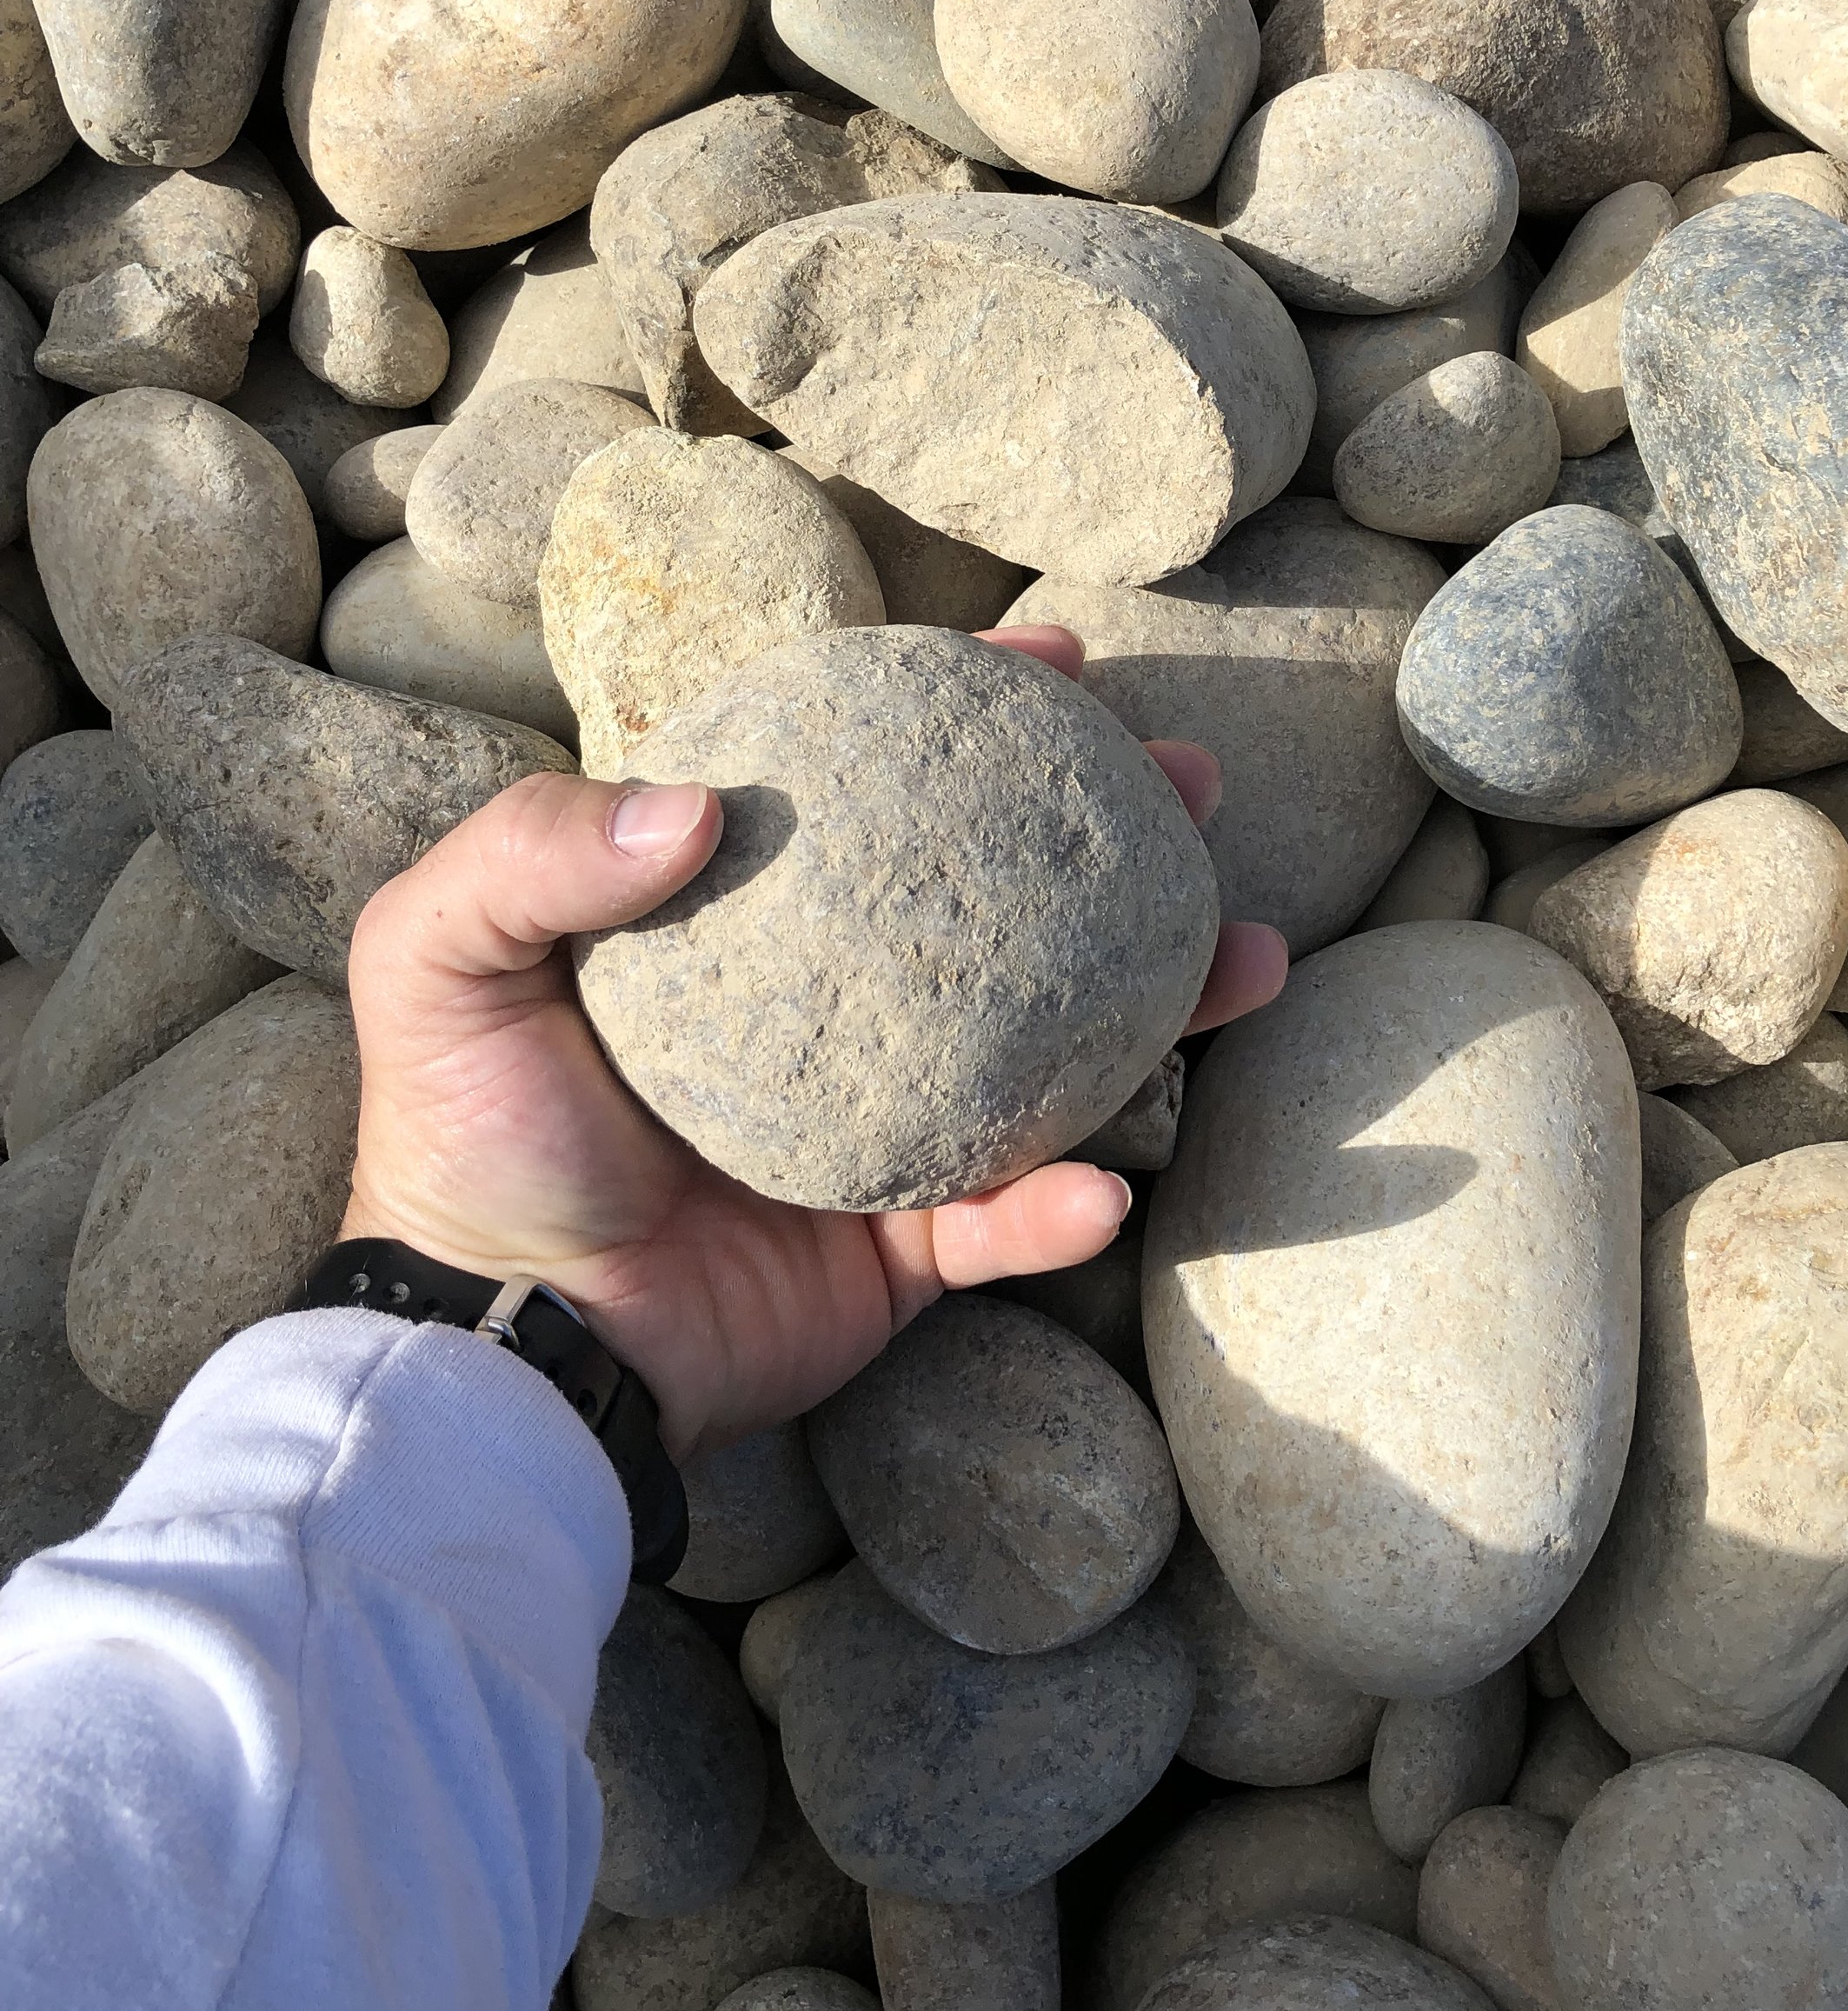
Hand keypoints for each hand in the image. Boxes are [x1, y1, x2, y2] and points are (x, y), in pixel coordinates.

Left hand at [339, 627, 1286, 1456]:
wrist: (497, 1353)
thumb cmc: (463, 1148)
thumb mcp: (439, 963)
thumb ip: (535, 852)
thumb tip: (703, 801)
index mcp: (734, 923)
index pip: (866, 786)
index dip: (962, 710)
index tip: (1056, 656)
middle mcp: (822, 1008)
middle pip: (995, 896)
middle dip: (1112, 829)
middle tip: (1192, 781)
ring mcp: (874, 1127)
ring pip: (1051, 1047)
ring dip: (1157, 1002)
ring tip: (1245, 952)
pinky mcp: (892, 1255)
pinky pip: (1002, 1224)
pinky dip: (1059, 1207)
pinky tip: (1107, 1176)